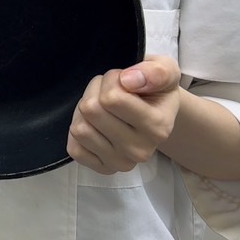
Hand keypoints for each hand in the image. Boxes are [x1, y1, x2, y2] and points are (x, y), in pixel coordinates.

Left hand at [68, 54, 181, 174]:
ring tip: (104, 107)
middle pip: (91, 111)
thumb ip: (156, 71)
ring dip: (85, 110)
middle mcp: (141, 151)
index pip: (111, 98)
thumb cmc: (155, 88)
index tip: (123, 81)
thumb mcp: (164, 70)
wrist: (155, 111)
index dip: (111, 80)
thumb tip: (130, 80)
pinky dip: (80, 130)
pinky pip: (74, 148)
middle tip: (111, 93)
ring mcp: (122, 163)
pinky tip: (96, 125)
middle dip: (96, 92)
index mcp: (158, 127)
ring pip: (79, 128)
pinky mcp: (104, 169)